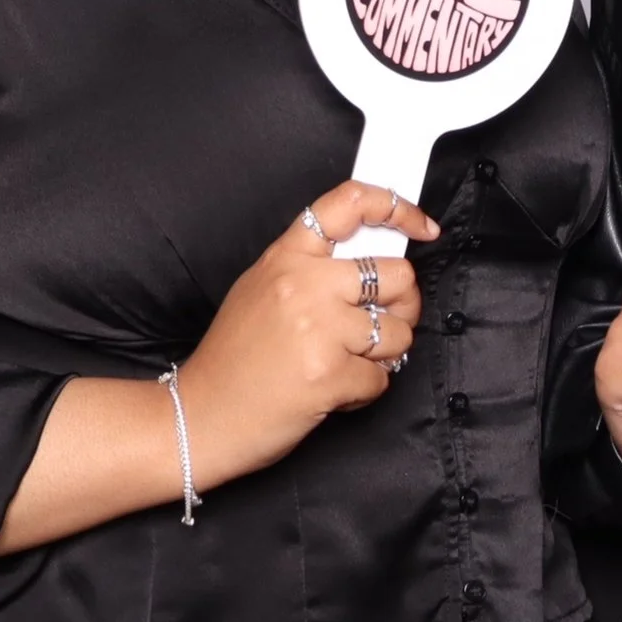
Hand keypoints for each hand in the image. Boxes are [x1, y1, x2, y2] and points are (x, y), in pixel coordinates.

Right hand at [178, 182, 436, 483]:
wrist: (200, 417)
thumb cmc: (232, 360)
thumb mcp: (260, 290)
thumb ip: (309, 269)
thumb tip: (370, 262)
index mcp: (287, 257)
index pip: (349, 204)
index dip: (397, 209)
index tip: (421, 228)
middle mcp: (305, 284)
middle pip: (397, 275)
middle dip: (404, 305)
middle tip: (385, 324)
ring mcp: (319, 329)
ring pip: (399, 331)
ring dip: (385, 354)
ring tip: (350, 363)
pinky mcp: (330, 374)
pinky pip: (382, 378)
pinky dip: (367, 390)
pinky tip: (337, 390)